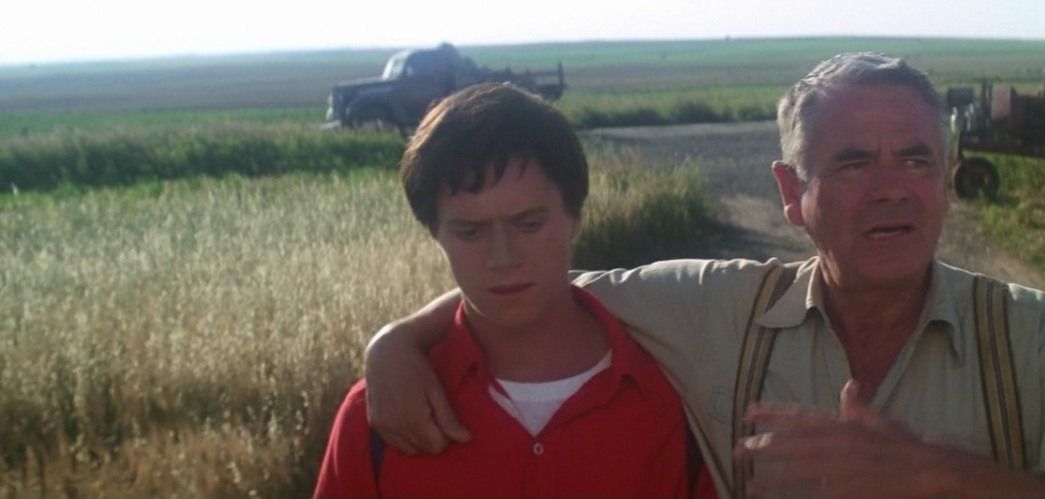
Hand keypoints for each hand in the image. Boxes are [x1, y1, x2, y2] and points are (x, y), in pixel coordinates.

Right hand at [363, 293, 471, 454]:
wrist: (387, 352)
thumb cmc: (417, 368)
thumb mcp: (436, 391)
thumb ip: (449, 418)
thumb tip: (466, 439)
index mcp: (414, 419)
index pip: (437, 446)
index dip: (446, 435)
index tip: (445, 418)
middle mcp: (396, 426)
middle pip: (423, 449)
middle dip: (433, 438)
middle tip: (434, 415)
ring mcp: (382, 426)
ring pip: (408, 449)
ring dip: (418, 439)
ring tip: (422, 417)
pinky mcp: (374, 423)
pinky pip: (393, 443)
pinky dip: (403, 436)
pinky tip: (407, 418)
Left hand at [734, 380, 1044, 497]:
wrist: (929, 471)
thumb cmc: (905, 446)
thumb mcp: (880, 421)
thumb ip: (858, 407)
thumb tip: (849, 385)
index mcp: (842, 424)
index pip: (799, 417)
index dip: (772, 414)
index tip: (748, 412)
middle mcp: (837, 444)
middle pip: (791, 445)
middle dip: (762, 447)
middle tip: (737, 450)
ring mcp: (841, 469)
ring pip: (798, 472)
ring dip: (771, 478)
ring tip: (748, 483)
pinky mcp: (846, 490)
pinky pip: (816, 493)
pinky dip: (799, 495)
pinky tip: (781, 498)